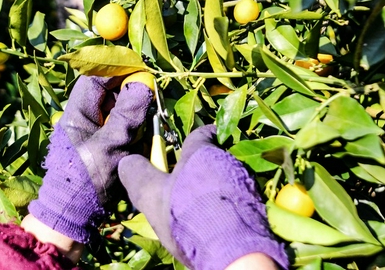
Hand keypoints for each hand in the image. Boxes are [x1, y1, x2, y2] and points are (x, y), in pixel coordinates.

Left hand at [27, 75, 152, 243]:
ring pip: (119, 110)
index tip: (144, 70)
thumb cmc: (86, 179)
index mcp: (77, 112)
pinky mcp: (102, 146)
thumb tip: (144, 84)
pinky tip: (142, 141)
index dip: (119, 69)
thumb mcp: (111, 145)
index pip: (97, 77)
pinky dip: (134, 131)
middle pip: (110, 92)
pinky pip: (122, 128)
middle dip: (132, 93)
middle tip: (152, 99)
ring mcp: (93, 132)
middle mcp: (83, 117)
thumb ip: (129, 114)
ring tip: (147, 124)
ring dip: (135, 114)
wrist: (72, 215)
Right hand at [118, 125, 288, 269]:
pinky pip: (241, 200)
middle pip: (215, 158)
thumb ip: (137, 175)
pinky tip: (218, 223)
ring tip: (203, 209)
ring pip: (229, 180)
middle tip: (187, 187)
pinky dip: (230, 206)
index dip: (195, 137)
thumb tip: (126, 161)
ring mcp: (247, 185)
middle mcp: (228, 162)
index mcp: (200, 154)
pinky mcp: (258, 207)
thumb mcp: (150, 195)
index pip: (200, 134)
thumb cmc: (185, 215)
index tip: (191, 141)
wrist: (230, 250)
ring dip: (217, 189)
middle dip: (202, 168)